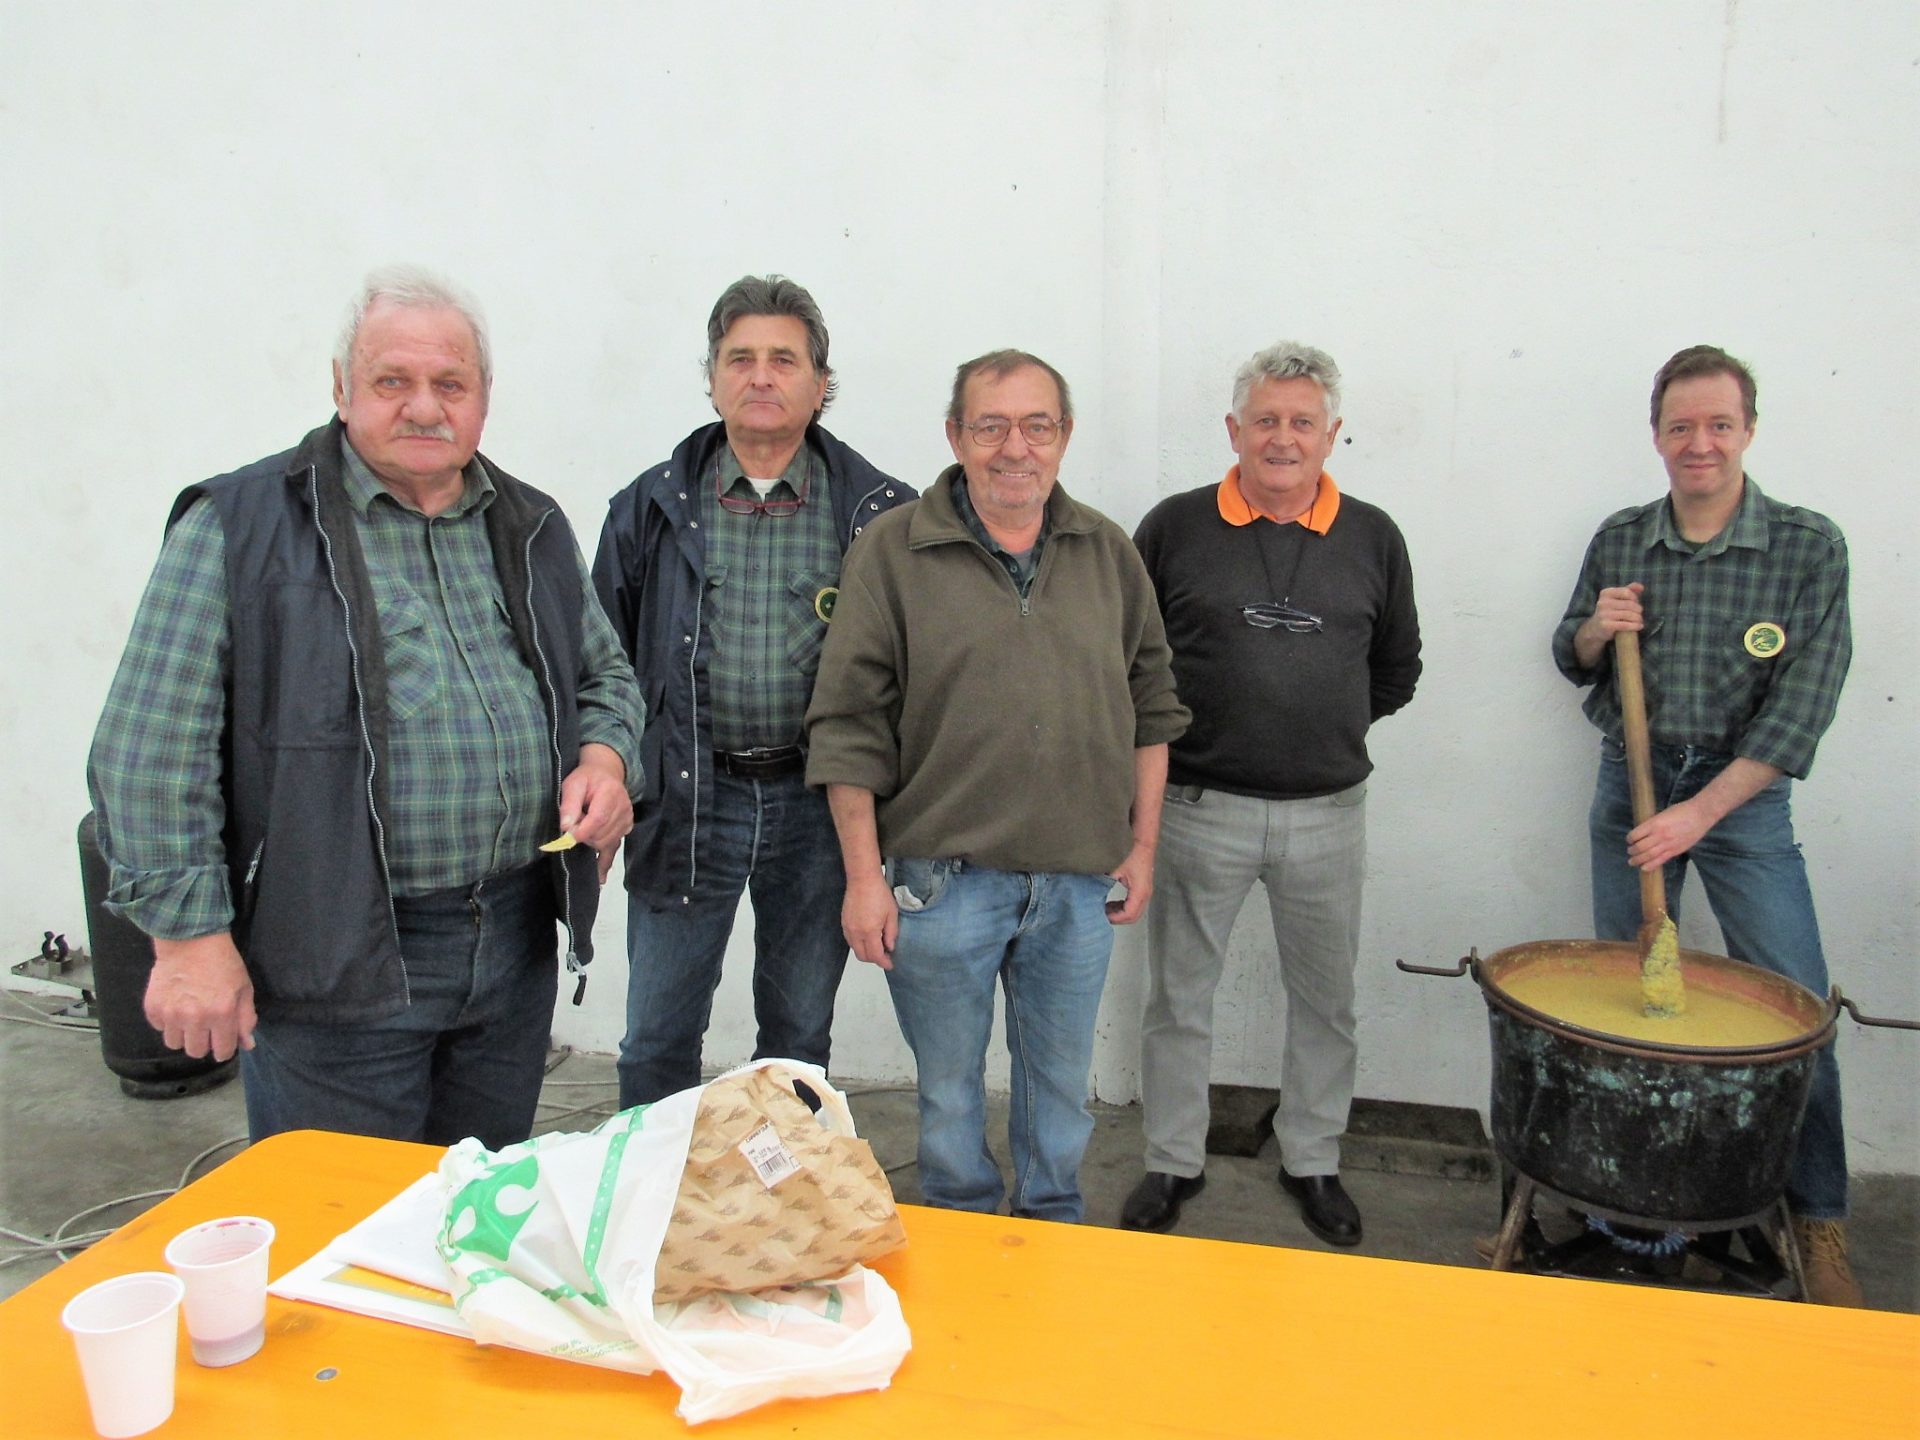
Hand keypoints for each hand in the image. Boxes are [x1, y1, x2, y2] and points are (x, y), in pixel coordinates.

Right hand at [146, 932, 255, 1060]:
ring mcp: (171, 1014)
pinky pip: (159, 1028)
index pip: (222, 1052)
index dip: (224, 1049)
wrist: (190, 940)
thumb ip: (246, 1019)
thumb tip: (247, 1045)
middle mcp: (195, 1018)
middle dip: (203, 1043)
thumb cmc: (222, 963)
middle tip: (205, 1027)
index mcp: (222, 1014)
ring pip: (174, 1043)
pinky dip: (167, 1021)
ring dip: (183, 1034)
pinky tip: (175, 1004)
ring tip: (188, 1015)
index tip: (222, 1042)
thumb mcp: (244, 988)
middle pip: (195, 1052)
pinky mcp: (153, 1008)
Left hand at [558, 742, 632, 883]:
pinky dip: (605, 862)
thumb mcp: (572, 784)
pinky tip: (600, 878)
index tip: (567, 837)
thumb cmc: (587, 778)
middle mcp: (623, 808)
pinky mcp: (627, 828)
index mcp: (610, 793)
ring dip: (591, 842)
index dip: (582, 832)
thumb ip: (569, 804)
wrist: (606, 773)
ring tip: (584, 829)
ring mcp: (627, 820)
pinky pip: (615, 848)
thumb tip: (566, 828)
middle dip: (584, 836)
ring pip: (606, 843)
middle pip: (602, 835)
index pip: (598, 820)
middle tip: (573, 826)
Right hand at [842, 872, 897, 969]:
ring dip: (866, 952)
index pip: (875, 956)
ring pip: (855, 949)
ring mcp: (848, 928)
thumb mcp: (892, 914)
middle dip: (875, 959)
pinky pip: (850, 941)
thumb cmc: (878, 893)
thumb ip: (891, 933)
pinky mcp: (844, 923)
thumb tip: (889, 947)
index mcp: (870, 931)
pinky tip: (868, 937)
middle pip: (863, 956)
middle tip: (885, 955)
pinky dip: (859, 944)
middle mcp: (856, 933)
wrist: (862, 879)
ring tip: (878, 945)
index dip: (884, 962)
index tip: (890, 964)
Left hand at [1106, 842, 1154, 924]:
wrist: (1143, 845)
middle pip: (1133, 917)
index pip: (1129, 914)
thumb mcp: (1115, 869)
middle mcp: (1145, 895)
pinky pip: (1134, 905)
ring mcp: (1146, 893)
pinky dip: (1123, 908)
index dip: (1116, 918)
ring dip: (1120, 914)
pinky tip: (1113, 904)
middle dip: (1118, 919)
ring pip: (1134, 913)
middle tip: (1103, 916)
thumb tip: (1093, 893)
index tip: (1104, 916)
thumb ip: (1105, 882)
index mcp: (1139, 892)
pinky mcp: (1143, 890)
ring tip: (1106, 910)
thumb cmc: (1132, 855)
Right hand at [1591, 582, 1645, 635]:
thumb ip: (1629, 590)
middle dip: (1638, 610)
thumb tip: (1641, 587)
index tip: (1635, 604)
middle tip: (1639, 614)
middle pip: (1629, 604)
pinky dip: (1635, 626)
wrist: (1595, 628)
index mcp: (1606, 593)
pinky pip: (1625, 625)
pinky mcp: (1605, 626)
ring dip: (1638, 618)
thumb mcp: (1617, 599)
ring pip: (1629, 615)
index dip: (1634, 598)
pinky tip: (1639, 626)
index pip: (1627, 592)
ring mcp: (1603, 614)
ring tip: (1639, 621)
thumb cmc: (1610, 612)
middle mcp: (1603, 602)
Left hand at [1627, 799, 1713, 871]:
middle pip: (1640, 847)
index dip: (1629, 839)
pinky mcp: (1676, 850)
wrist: (1700, 815)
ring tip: (1632, 862)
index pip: (1636, 834)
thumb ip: (1653, 824)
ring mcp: (1668, 844)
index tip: (1629, 840)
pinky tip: (1644, 868)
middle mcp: (1659, 835)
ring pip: (1649, 855)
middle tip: (1629, 852)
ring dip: (1638, 860)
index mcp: (1654, 823)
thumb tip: (1643, 832)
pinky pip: (1661, 860)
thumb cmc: (1681, 810)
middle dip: (1632, 851)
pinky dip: (1651, 865)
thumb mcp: (1663, 814)